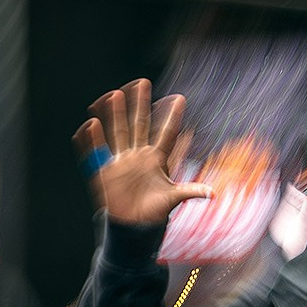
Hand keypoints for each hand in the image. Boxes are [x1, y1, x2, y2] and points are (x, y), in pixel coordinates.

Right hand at [73, 79, 212, 225]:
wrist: (135, 224)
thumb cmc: (155, 211)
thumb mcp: (174, 198)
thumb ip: (191, 191)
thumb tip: (213, 194)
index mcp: (157, 159)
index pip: (167, 133)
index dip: (173, 117)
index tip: (180, 99)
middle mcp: (139, 155)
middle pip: (140, 124)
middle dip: (141, 104)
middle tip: (143, 83)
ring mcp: (122, 160)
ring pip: (119, 131)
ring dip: (117, 114)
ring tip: (116, 95)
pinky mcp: (107, 169)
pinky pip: (100, 150)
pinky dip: (95, 139)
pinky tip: (93, 124)